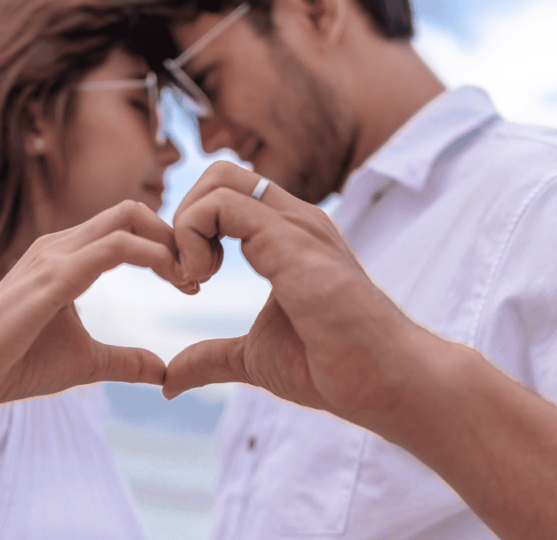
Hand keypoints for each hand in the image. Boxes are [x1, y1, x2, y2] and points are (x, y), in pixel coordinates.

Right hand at [0, 200, 195, 413]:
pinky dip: (154, 256)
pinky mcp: (53, 276)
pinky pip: (114, 248)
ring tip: (193, 280)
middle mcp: (60, 245)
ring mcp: (55, 255)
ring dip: (171, 244)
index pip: (128, 226)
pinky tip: (175, 279)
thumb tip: (163, 370)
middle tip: (201, 275)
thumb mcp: (85, 361)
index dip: (167, 245)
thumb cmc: (14, 364)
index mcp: (66, 256)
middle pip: (132, 212)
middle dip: (175, 235)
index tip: (192, 281)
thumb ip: (124, 360)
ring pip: (127, 220)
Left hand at [165, 162, 425, 428]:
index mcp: (288, 236)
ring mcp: (296, 225)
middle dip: (183, 216)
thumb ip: (211, 358)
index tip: (189, 282)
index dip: (192, 229)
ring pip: (218, 179)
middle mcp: (294, 220)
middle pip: (220, 172)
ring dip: (184, 226)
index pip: (227, 194)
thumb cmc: (333, 368)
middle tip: (186, 274)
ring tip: (194, 279)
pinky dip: (191, 236)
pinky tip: (201, 281)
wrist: (387, 383)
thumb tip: (168, 382)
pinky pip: (222, 205)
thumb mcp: (253, 358)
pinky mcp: (291, 241)